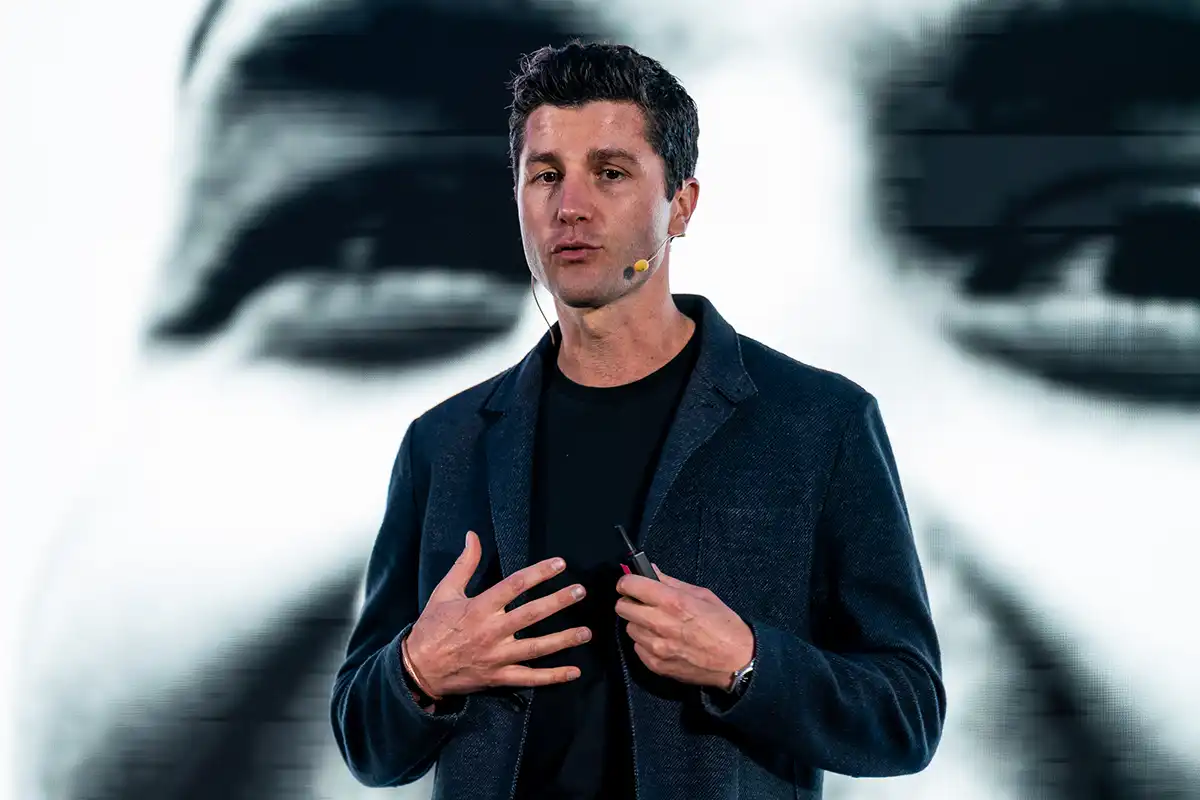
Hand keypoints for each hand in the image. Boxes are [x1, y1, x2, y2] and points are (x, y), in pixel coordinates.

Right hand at [405, 531, 590, 696]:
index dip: (538, 573)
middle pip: (530, 615)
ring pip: (535, 648)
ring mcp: (496, 657)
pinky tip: (574, 672)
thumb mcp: (444, 591)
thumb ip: (464, 564)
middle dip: (557, 602)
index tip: (560, 564)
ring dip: (563, 640)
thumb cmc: (432, 626)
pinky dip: (552, 677)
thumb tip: (473, 536)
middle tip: (580, 592)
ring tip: (586, 632)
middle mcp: (491, 632)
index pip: (514, 586)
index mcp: (479, 607)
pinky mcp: (498, 677)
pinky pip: (529, 678)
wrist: (418, 669)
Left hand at [615, 565, 753, 690]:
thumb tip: (651, 570)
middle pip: (622, 608)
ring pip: (629, 629)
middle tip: (642, 603)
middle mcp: (660, 623)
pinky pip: (638, 648)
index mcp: (672, 602)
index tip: (629, 583)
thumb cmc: (724, 625)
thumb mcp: (702, 595)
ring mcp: (656, 647)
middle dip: (630, 602)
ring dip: (639, 624)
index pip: (630, 585)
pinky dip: (645, 643)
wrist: (737, 661)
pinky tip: (662, 641)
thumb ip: (671, 582)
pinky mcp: (656, 665)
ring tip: (657, 624)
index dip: (627, 582)